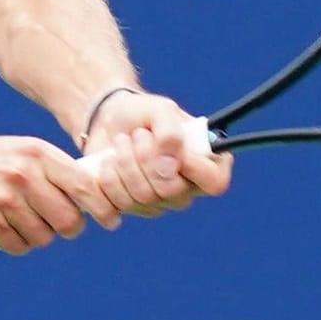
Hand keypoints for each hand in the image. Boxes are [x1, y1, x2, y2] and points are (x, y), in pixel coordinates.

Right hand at [0, 136, 122, 253]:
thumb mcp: (15, 151)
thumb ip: (50, 168)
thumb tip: (94, 189)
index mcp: (35, 152)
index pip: (84, 185)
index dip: (102, 207)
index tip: (111, 221)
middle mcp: (22, 174)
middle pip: (69, 219)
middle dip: (66, 227)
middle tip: (53, 224)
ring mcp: (3, 200)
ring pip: (44, 236)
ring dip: (35, 235)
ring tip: (16, 221)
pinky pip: (19, 246)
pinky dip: (15, 243)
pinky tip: (0, 228)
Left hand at [81, 91, 232, 216]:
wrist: (108, 120)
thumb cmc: (143, 113)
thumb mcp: (160, 110)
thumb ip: (170, 133)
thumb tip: (168, 169)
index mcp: (204, 164)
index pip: (215, 181)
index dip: (195, 168)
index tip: (174, 147)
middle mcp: (184, 190)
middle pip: (170, 191)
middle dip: (145, 157)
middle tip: (138, 134)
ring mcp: (157, 203)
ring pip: (140, 198)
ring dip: (124, 162)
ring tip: (121, 142)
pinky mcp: (129, 209)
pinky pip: (114, 207)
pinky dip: (105, 179)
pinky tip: (106, 162)